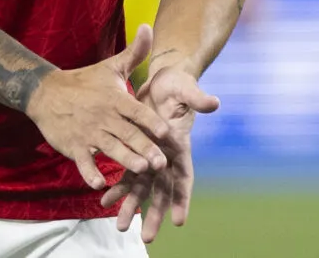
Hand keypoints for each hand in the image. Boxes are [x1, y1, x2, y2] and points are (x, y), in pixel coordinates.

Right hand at [25, 24, 170, 189]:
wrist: (46, 92)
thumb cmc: (85, 80)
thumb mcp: (111, 66)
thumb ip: (134, 52)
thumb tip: (149, 26)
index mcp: (116, 100)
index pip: (137, 112)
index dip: (151, 122)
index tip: (166, 132)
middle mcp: (104, 117)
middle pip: (127, 134)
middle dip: (144, 148)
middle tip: (161, 162)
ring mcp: (88, 133)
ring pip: (110, 149)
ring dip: (124, 160)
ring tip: (140, 170)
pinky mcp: (74, 146)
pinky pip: (84, 162)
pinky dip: (90, 173)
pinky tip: (99, 185)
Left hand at [101, 63, 219, 243]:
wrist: (163, 80)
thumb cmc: (178, 85)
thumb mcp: (187, 89)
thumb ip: (197, 98)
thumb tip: (214, 102)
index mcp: (181, 146)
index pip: (184, 178)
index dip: (182, 199)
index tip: (179, 221)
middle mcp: (167, 157)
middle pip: (162, 191)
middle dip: (154, 214)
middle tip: (147, 238)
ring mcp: (151, 156)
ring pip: (142, 188)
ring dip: (132, 207)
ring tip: (120, 226)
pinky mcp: (136, 150)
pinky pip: (126, 175)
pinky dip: (116, 188)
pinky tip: (104, 201)